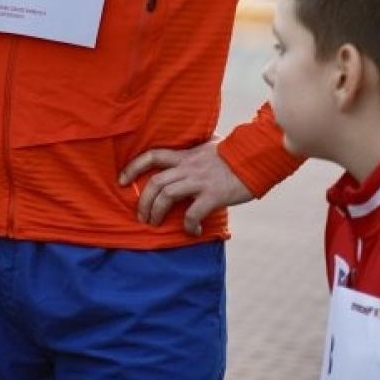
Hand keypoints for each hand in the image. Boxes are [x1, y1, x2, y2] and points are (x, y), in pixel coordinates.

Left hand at [118, 140, 253, 234]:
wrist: (257, 156)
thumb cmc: (237, 154)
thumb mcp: (212, 147)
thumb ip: (199, 151)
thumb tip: (198, 149)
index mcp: (186, 156)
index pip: (152, 156)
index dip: (133, 167)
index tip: (121, 180)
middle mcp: (189, 167)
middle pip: (155, 182)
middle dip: (143, 201)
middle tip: (141, 217)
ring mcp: (200, 181)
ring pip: (167, 195)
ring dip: (157, 212)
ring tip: (156, 224)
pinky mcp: (214, 194)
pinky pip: (193, 213)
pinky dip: (188, 225)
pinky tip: (193, 232)